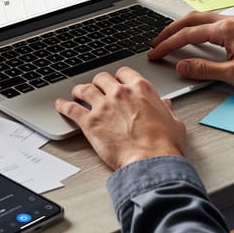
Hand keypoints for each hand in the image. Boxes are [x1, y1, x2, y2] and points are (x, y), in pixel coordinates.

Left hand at [55, 67, 184, 169]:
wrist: (150, 160)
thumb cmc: (163, 144)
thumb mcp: (173, 122)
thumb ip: (165, 110)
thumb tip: (165, 105)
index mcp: (141, 89)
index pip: (124, 72)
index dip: (118, 77)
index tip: (116, 82)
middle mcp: (120, 93)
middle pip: (101, 78)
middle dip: (98, 82)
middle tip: (96, 88)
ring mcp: (103, 106)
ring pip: (84, 89)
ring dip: (79, 90)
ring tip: (76, 94)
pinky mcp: (90, 122)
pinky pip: (71, 109)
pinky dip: (63, 106)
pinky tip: (60, 105)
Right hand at [148, 11, 233, 92]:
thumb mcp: (233, 74)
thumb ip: (204, 70)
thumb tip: (182, 66)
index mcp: (225, 30)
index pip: (187, 35)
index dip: (168, 45)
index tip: (155, 52)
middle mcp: (229, 21)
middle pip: (190, 19)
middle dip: (170, 30)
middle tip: (156, 42)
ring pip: (201, 18)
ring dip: (183, 27)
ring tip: (170, 37)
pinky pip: (212, 21)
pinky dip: (196, 27)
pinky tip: (196, 36)